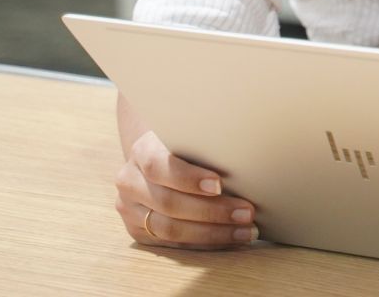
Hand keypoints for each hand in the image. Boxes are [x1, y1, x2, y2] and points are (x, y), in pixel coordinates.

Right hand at [115, 130, 256, 248]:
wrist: (160, 156)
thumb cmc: (189, 144)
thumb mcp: (194, 135)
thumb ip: (209, 143)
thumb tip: (249, 153)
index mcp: (142, 151)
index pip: (159, 166)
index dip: (188, 178)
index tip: (219, 185)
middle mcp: (130, 181)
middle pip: (169, 202)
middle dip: (213, 211)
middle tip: (248, 213)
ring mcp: (130, 208)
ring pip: (169, 228)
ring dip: (212, 233)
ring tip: (246, 231)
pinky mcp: (138, 230)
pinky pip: (172, 243)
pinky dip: (205, 243)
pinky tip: (230, 240)